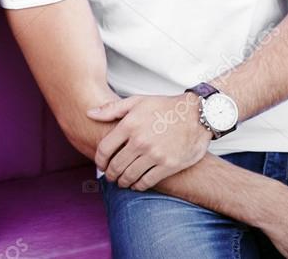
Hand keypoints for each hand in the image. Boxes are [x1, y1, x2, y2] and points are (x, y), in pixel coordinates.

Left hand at [88, 93, 210, 189]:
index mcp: (129, 125)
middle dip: (110, 174)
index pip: (104, 149)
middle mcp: (140, 141)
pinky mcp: (168, 166)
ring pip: (129, 176)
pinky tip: (136, 184)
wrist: (198, 114)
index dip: (99, 160)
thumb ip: (111, 109)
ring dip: (122, 182)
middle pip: (115, 165)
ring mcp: (154, 155)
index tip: (100, 165)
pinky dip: (138, 186)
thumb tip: (89, 113)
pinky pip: (147, 182)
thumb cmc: (166, 107)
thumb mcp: (137, 101)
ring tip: (122, 182)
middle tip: (110, 176)